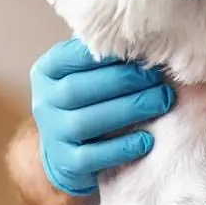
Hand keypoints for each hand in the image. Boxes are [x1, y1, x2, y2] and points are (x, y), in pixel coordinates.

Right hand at [30, 38, 173, 195]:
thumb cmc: (88, 103)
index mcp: (47, 72)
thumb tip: (147, 41)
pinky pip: (91, 157)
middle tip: (156, 79)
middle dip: (121, 81)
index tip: (138, 50)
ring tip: (161, 102)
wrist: (67, 154)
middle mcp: (44, 102)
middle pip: (77, 89)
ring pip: (85, 122)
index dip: (103, 54)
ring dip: (127, 110)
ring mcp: (52, 134)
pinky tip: (146, 140)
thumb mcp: (86, 76)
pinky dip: (120, 148)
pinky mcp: (66, 163)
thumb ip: (104, 59)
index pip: (69, 56)